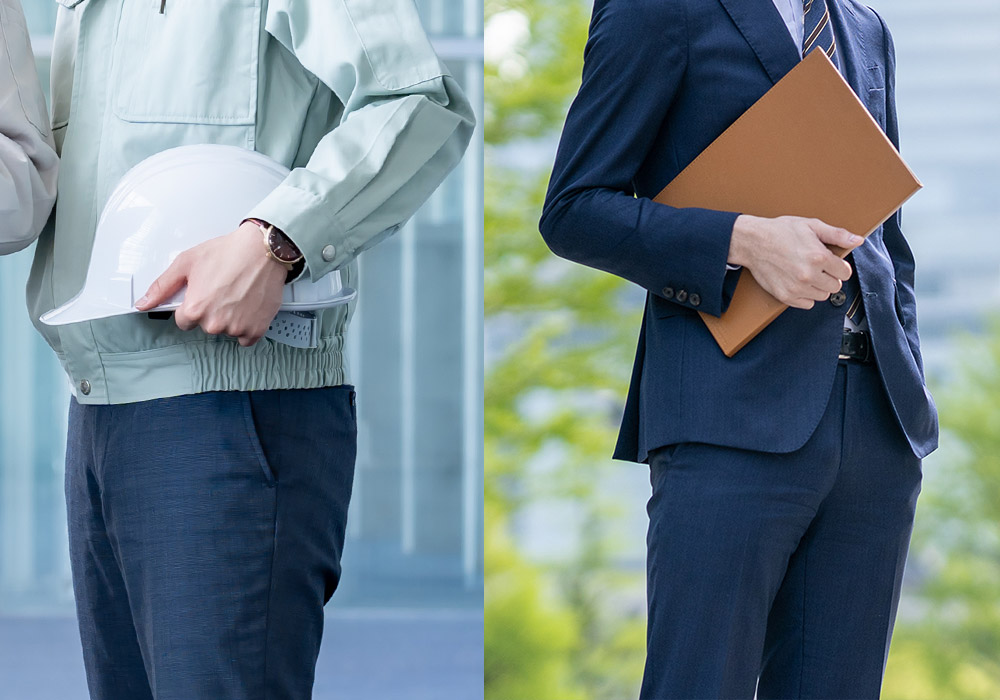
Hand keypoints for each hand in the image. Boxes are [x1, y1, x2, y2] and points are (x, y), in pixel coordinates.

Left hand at [135, 222, 286, 346]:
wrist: (263, 250)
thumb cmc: (229, 253)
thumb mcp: (187, 263)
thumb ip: (162, 286)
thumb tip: (143, 303)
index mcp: (195, 309)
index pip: (184, 321)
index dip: (193, 305)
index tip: (203, 294)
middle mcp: (214, 323)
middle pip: (206, 326)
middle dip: (212, 311)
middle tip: (222, 289)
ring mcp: (236, 328)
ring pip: (226, 331)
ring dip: (230, 318)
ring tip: (237, 294)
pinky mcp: (256, 329)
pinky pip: (246, 338)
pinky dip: (247, 326)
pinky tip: (247, 307)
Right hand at [728, 215, 861, 309]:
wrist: (752, 242)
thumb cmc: (780, 231)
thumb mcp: (811, 226)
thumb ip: (837, 234)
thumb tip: (857, 240)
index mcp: (818, 257)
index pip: (845, 273)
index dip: (839, 266)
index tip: (830, 262)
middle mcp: (809, 275)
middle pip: (835, 286)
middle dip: (830, 276)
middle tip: (818, 267)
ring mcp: (797, 288)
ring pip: (822, 296)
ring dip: (818, 287)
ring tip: (807, 274)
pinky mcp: (785, 296)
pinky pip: (807, 304)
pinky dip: (806, 295)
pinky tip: (799, 283)